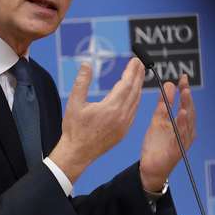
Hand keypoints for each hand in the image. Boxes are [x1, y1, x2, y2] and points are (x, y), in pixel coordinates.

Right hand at [48, 58, 145, 182]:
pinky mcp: (124, 131)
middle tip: (139, 63)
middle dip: (138, 76)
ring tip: (138, 75)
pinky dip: (135, 100)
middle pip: (134, 91)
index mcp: (111, 108)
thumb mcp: (74, 103)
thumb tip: (87, 64)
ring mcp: (125, 125)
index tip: (135, 61)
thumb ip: (81, 82)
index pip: (126, 84)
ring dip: (138, 87)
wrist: (78, 153)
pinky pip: (134, 111)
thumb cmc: (74, 130)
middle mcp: (122, 116)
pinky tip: (133, 94)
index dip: (131, 71)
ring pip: (136, 102)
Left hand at [139, 74, 195, 192]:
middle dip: (187, 98)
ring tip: (185, 95)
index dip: (185, 91)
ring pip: (188, 123)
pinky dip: (183, 125)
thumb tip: (169, 85)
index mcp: (182, 124)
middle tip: (185, 84)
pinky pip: (181, 136)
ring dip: (187, 108)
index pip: (186, 104)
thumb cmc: (157, 145)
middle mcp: (186, 132)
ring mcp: (183, 142)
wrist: (150, 167)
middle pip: (190, 112)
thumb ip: (164, 104)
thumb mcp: (158, 120)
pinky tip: (182, 114)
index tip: (183, 78)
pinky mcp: (178, 150)